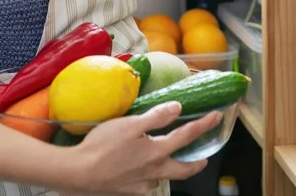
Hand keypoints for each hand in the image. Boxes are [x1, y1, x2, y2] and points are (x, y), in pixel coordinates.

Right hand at [68, 102, 221, 193]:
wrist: (78, 174)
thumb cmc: (102, 146)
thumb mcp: (130, 124)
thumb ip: (156, 117)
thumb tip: (178, 108)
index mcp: (157, 153)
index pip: (187, 136)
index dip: (204, 125)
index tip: (216, 117)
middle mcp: (154, 172)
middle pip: (184, 170)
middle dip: (196, 163)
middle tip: (204, 158)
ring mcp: (142, 186)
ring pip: (163, 177)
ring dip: (170, 169)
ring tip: (167, 160)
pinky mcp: (129, 193)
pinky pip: (146, 184)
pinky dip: (150, 177)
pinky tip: (142, 171)